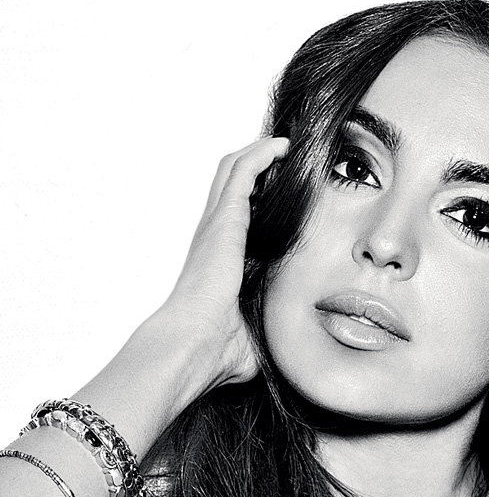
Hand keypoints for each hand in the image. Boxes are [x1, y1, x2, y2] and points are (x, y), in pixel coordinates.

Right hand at [162, 136, 289, 387]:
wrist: (194, 345)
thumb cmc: (216, 350)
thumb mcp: (251, 338)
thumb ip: (266, 334)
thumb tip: (287, 352)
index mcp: (219, 261)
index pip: (237, 216)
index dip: (256, 198)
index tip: (282, 191)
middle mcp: (213, 237)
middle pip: (231, 184)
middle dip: (258, 164)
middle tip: (286, 156)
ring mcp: (216, 225)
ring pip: (233, 170)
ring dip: (259, 152)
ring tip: (285, 144)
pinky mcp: (224, 220)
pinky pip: (242, 173)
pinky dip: (261, 155)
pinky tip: (282, 147)